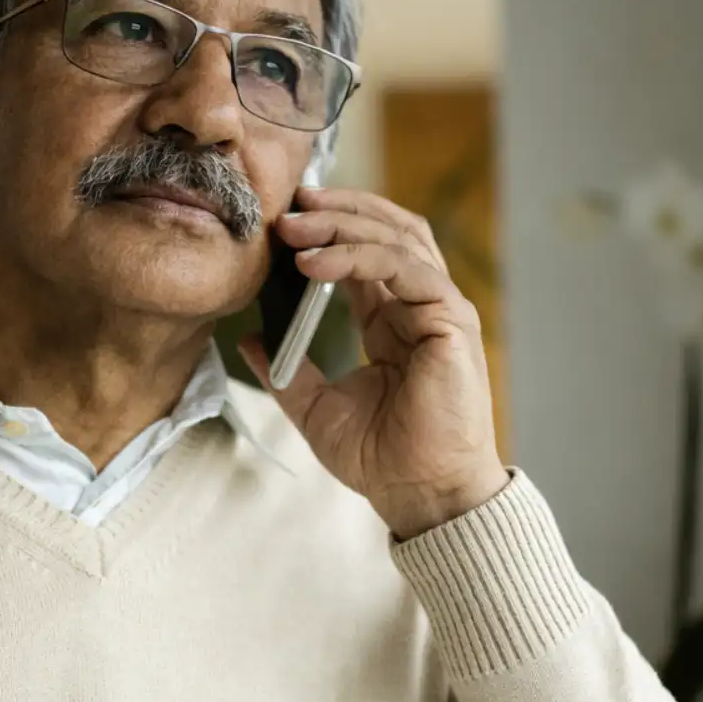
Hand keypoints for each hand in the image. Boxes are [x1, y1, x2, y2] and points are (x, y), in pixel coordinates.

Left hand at [237, 186, 509, 538]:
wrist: (419, 495)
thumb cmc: (381, 459)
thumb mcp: (316, 407)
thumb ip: (287, 370)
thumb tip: (251, 340)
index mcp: (393, 321)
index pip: (368, 250)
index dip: (330, 226)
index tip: (283, 218)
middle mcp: (421, 306)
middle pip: (389, 229)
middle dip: (337, 211)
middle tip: (287, 206)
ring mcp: (441, 310)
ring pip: (399, 238)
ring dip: (345, 223)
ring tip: (295, 226)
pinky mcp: (452, 321)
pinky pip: (406, 269)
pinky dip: (360, 256)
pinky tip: (316, 264)